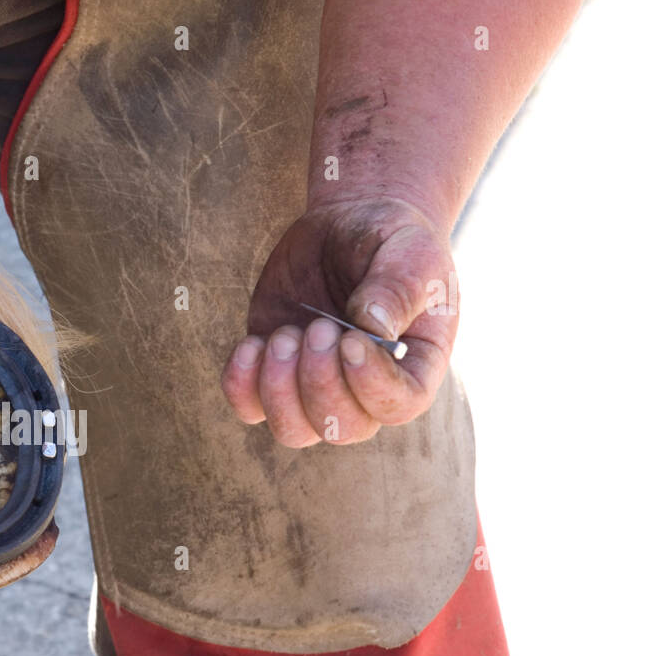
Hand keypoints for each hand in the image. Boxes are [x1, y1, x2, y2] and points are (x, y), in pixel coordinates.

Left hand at [221, 197, 457, 446]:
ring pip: (294, 430)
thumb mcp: (409, 251)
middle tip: (317, 327)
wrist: (350, 225)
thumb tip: (372, 329)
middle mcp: (364, 390)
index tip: (350, 339)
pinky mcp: (274, 372)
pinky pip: (249, 407)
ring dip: (280, 389)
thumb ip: (398, 288)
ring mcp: (315, 385)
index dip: (371, 385)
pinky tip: (252, 344)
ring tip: (285, 335)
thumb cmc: (392, 240)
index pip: (398, 406)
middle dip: (320, 383)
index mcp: (414, 367)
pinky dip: (241, 385)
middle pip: (342, 428)